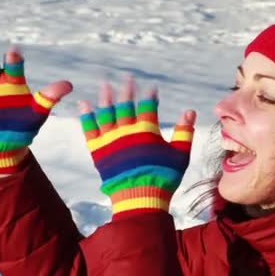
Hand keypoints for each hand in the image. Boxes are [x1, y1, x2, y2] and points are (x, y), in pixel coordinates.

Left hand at [79, 77, 195, 218]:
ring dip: (106, 98)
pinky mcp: (98, 150)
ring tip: (105, 85)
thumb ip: (184, 132)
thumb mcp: (180, 155)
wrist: (139, 198)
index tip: (151, 88)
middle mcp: (127, 131)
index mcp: (146, 131)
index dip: (150, 96)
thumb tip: (190, 111)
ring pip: (107, 113)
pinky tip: (84, 104)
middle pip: (125, 105)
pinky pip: (90, 129)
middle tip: (126, 77)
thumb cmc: (163, 178)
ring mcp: (111, 140)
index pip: (148, 106)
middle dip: (127, 90)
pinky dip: (87, 116)